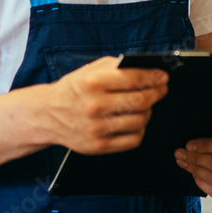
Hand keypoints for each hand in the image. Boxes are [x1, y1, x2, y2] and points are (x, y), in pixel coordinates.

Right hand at [48, 56, 167, 154]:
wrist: (48, 115)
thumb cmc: (74, 90)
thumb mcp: (90, 70)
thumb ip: (117, 66)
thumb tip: (147, 68)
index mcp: (92, 82)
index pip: (133, 78)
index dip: (153, 77)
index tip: (163, 77)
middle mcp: (94, 105)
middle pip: (140, 100)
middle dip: (157, 93)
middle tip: (161, 89)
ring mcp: (96, 128)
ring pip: (140, 120)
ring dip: (148, 111)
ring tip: (144, 105)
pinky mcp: (99, 146)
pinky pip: (133, 139)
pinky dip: (140, 129)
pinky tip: (134, 120)